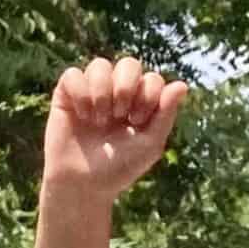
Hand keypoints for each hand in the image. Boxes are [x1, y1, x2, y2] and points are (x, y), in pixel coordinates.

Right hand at [43, 56, 188, 200]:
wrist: (84, 183)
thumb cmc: (119, 167)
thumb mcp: (150, 144)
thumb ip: (165, 114)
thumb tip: (183, 85)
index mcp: (140, 103)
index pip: (152, 79)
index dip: (148, 96)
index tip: (137, 122)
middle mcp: (117, 92)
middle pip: (129, 64)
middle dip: (127, 87)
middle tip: (121, 115)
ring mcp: (91, 91)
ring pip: (100, 65)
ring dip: (102, 92)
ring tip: (99, 121)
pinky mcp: (66, 94)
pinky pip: (73, 75)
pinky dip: (81, 95)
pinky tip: (82, 116)